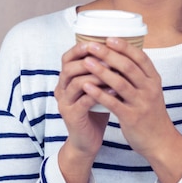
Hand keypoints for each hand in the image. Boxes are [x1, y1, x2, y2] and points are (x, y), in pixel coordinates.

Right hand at [54, 43, 109, 182]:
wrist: (87, 140)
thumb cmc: (95, 110)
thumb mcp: (97, 87)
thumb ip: (101, 70)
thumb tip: (119, 49)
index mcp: (66, 79)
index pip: (68, 57)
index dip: (81, 48)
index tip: (100, 42)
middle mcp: (61, 89)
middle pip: (69, 67)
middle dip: (90, 60)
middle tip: (109, 56)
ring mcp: (65, 103)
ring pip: (76, 82)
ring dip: (96, 75)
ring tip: (114, 71)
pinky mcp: (72, 116)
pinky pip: (84, 101)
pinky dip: (100, 94)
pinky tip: (115, 91)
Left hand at [80, 38, 181, 182]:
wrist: (160, 141)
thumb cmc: (151, 114)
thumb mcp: (151, 91)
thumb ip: (139, 76)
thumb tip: (121, 56)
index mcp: (154, 80)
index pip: (140, 57)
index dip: (124, 46)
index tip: (109, 37)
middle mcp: (149, 89)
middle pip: (128, 67)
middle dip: (109, 54)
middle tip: (92, 45)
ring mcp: (141, 103)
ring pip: (120, 83)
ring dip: (102, 71)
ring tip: (86, 62)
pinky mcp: (132, 117)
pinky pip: (113, 103)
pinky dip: (99, 93)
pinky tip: (87, 86)